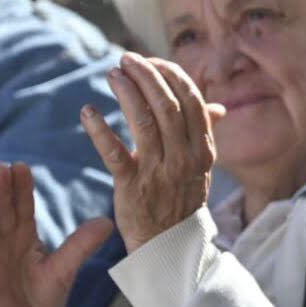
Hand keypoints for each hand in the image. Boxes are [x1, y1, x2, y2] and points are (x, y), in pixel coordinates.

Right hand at [0, 162, 113, 306]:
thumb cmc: (43, 297)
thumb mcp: (65, 269)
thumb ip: (81, 245)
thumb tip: (107, 222)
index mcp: (25, 238)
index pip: (22, 209)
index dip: (21, 189)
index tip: (21, 166)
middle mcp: (5, 245)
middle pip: (2, 214)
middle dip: (0, 192)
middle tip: (0, 167)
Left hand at [81, 53, 225, 249]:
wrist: (168, 247)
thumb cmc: (181, 200)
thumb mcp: (201, 169)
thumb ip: (205, 135)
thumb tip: (217, 108)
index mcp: (203, 150)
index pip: (192, 101)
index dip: (171, 75)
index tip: (152, 61)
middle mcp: (184, 158)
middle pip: (167, 105)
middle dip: (147, 75)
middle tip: (126, 60)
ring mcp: (159, 172)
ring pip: (143, 121)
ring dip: (127, 92)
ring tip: (113, 75)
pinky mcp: (131, 187)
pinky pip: (114, 153)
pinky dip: (99, 129)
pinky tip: (88, 112)